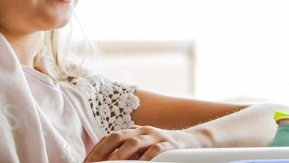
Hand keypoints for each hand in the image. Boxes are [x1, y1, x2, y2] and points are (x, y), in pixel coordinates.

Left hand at [82, 125, 202, 160]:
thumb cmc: (162, 148)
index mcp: (133, 131)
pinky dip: (145, 158)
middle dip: (102, 151)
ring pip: (133, 143)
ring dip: (119, 155)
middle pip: (117, 137)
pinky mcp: (168, 145)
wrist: (192, 141)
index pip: (109, 138)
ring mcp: (155, 136)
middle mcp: (142, 131)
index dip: (96, 150)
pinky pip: (155, 150)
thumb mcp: (143, 148)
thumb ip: (127, 154)